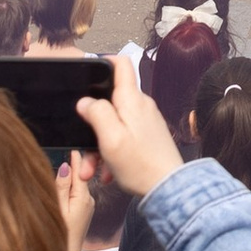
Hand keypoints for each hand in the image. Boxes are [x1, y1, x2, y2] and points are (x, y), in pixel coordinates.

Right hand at [57, 152, 96, 250]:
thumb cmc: (61, 236)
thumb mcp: (59, 210)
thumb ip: (61, 188)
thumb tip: (66, 166)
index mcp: (83, 197)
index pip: (80, 171)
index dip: (76, 157)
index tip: (72, 143)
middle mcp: (89, 199)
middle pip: (81, 176)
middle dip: (73, 165)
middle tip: (66, 150)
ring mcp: (88, 206)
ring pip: (80, 185)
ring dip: (72, 177)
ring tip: (64, 163)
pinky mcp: (85, 211)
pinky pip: (79, 193)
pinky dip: (72, 187)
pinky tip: (65, 186)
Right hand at [75, 54, 185, 196]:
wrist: (168, 188)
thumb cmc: (141, 165)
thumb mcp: (110, 138)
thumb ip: (97, 114)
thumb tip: (86, 101)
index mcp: (131, 100)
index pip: (121, 65)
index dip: (104, 62)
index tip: (88, 73)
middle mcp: (140, 106)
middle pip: (109, 103)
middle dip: (92, 125)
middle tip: (82, 150)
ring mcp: (145, 121)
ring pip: (113, 125)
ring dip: (99, 147)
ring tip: (92, 171)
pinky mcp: (147, 136)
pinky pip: (123, 138)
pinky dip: (111, 153)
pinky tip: (108, 173)